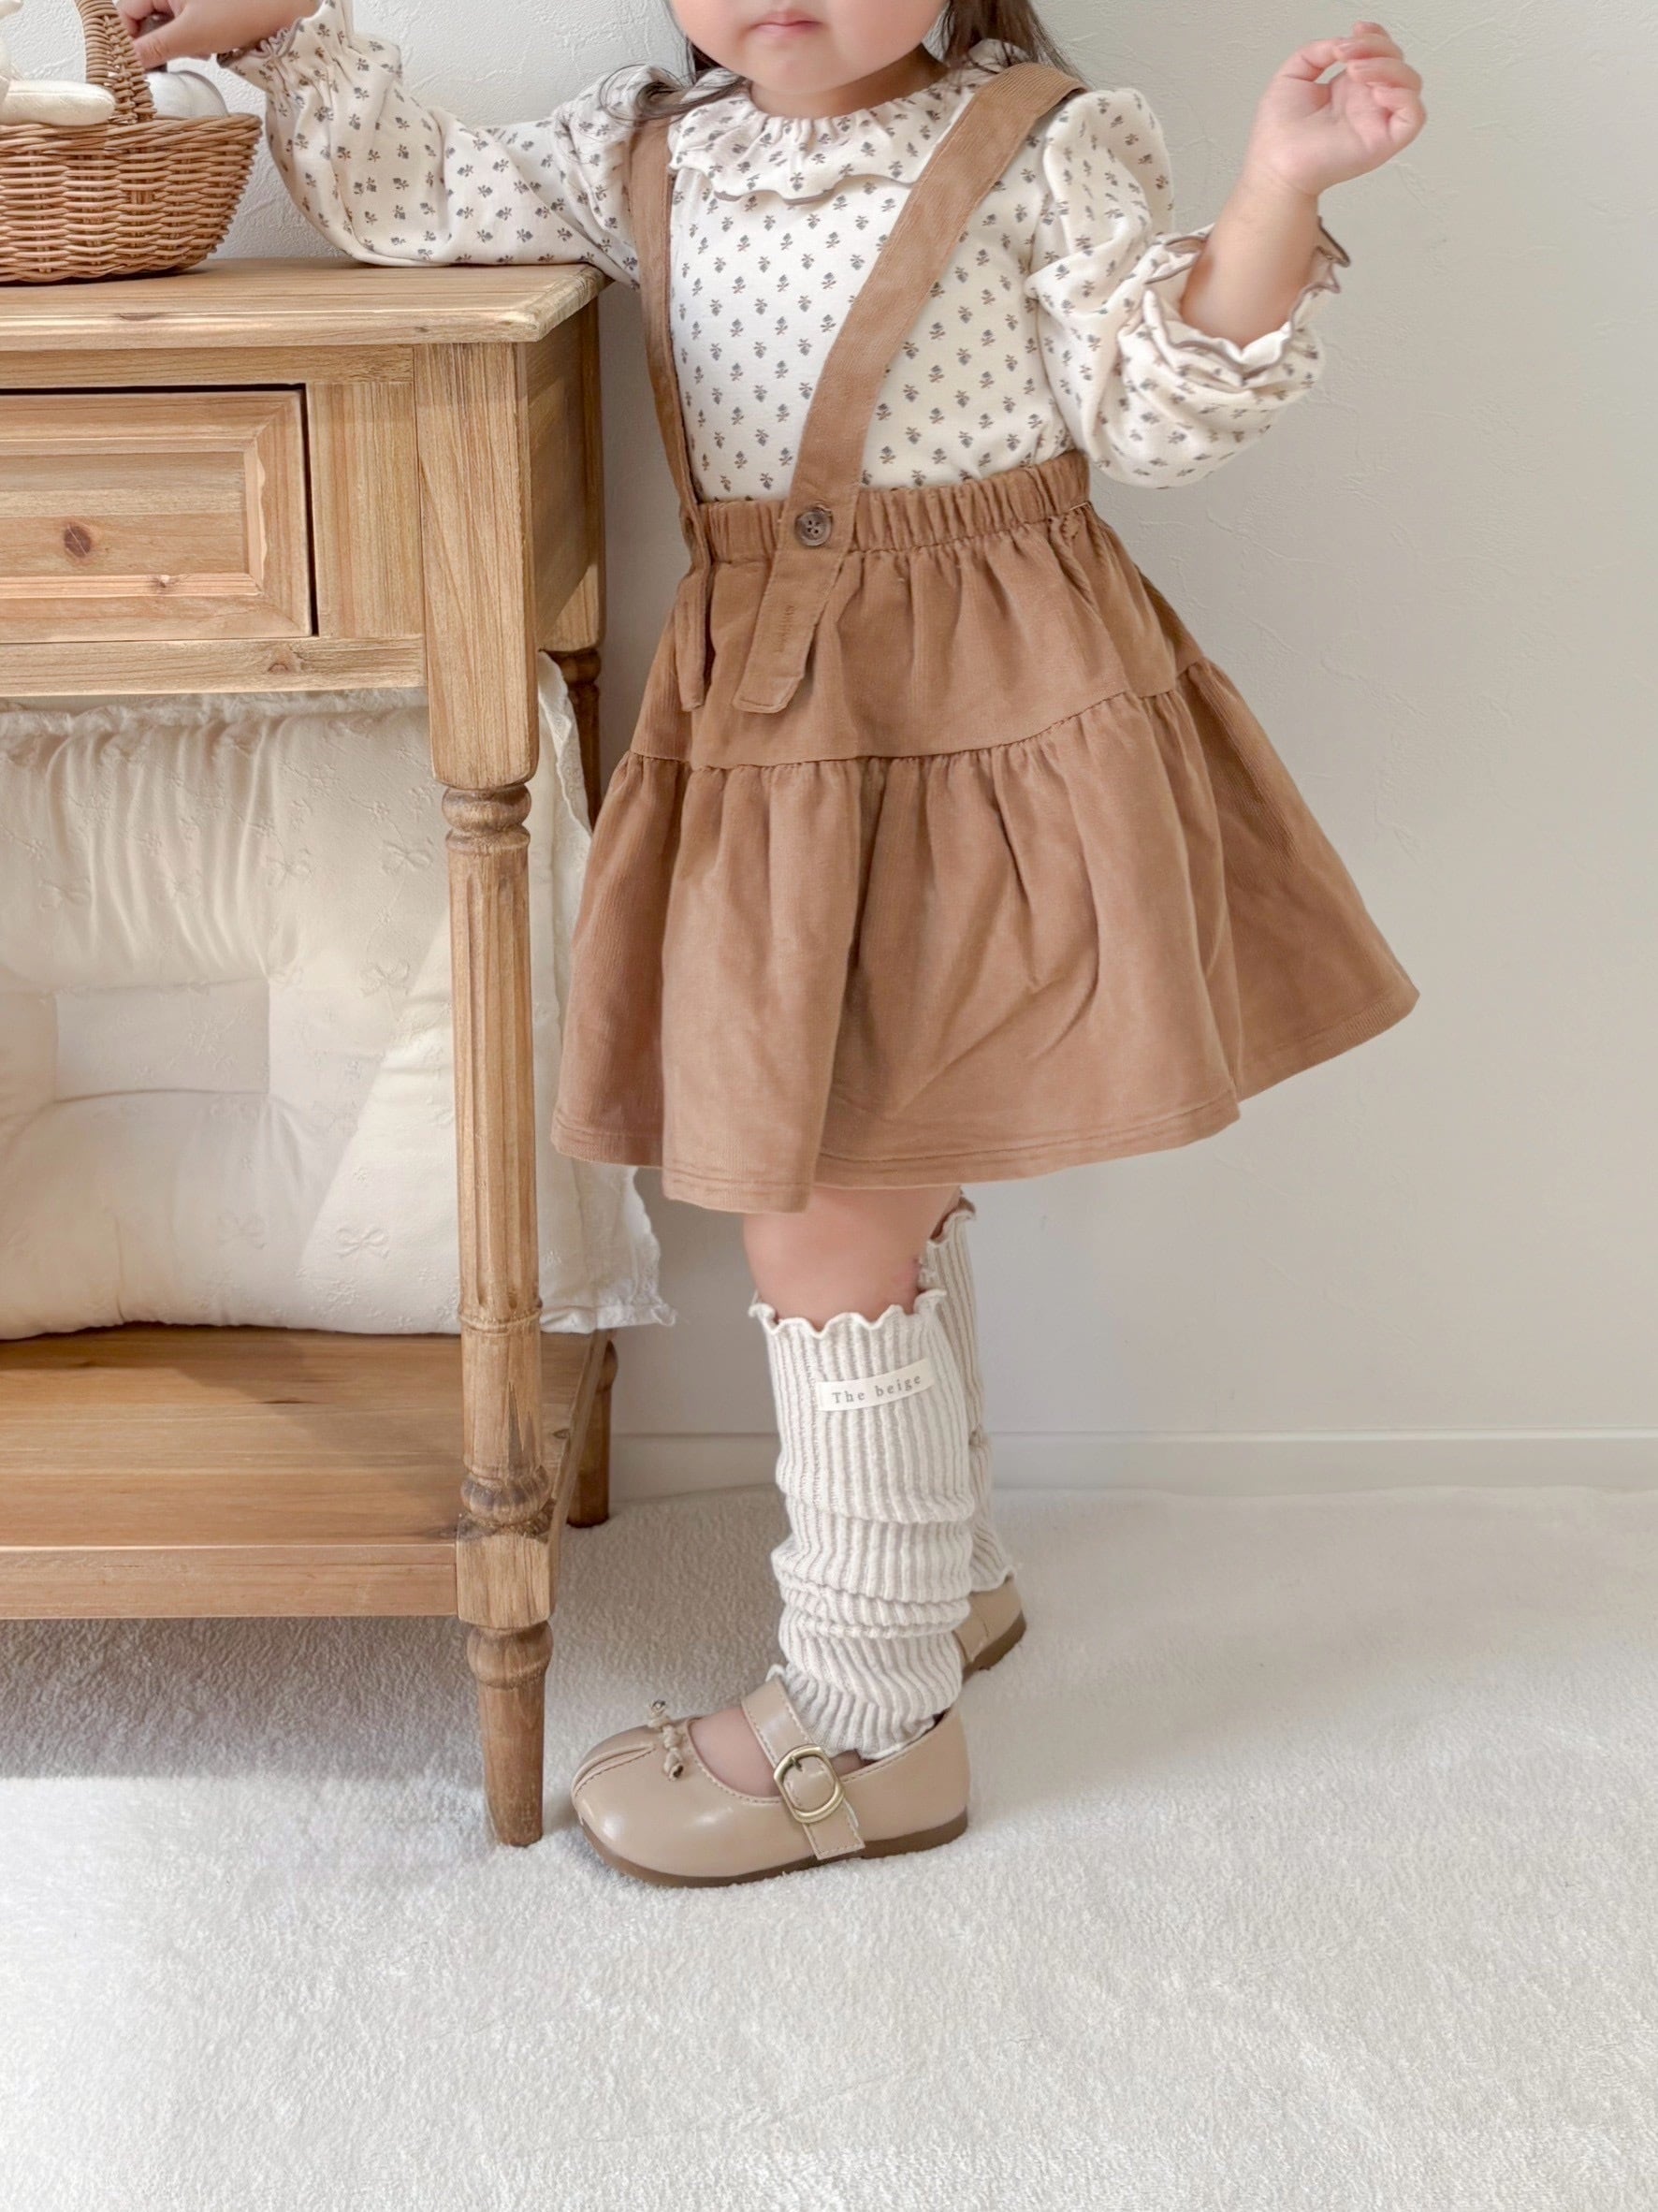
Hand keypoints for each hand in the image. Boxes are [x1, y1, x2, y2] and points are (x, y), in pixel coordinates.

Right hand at [117, 0, 307, 66]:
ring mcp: (186, 2)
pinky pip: (185, 31)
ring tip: (197, 50)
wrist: (281, 10)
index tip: (131, 66)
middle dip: (154, 45)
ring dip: (174, 46)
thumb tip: (129, 63)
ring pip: (165, 28)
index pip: (125, 12)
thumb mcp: (192, 35)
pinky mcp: (203, 12)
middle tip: (163, 66)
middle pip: (144, 20)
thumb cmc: (240, 12)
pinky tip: (207, 49)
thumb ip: (155, 49)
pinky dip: (191, 44)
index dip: (126, 40)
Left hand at [1244, 20, 1426, 200]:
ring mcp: (1377, 122)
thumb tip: (1342, 42)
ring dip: (1388, 66)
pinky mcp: (1383, 143)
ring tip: (1355, 71)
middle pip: (1397, 61)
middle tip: (1346, 54)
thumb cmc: (1278, 132)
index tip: (1355, 30)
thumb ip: (1318, 51)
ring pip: (1411, 83)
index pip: (1381, 52)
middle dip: (1376, 46)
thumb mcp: (1294, 74)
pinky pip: (1415, 116)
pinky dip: (1403, 96)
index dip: (1376, 35)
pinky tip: (1376, 92)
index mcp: (1350, 88)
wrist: (1274, 163)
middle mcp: (1367, 102)